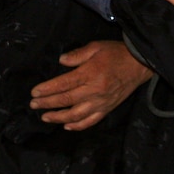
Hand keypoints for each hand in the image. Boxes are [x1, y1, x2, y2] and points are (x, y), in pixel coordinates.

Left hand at [30, 41, 151, 130]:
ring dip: (58, 117)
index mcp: (90, 73)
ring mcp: (101, 102)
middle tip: (34, 105)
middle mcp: (94, 90)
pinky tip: (67, 126)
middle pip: (66, 100)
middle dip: (47, 103)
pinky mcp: (107, 109)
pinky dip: (78, 126)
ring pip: (76, 115)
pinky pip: (90, 121)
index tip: (34, 92)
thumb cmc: (116, 53)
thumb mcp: (96, 47)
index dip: (47, 89)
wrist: (140, 64)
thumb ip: (77, 54)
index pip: (63, 84)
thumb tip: (61, 61)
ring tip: (45, 117)